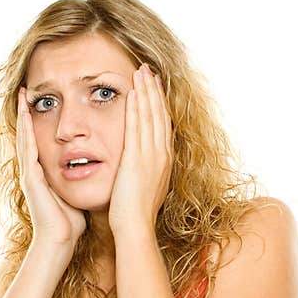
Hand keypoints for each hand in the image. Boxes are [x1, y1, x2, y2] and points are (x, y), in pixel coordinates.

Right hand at [17, 87, 86, 245]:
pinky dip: (26, 132)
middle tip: (25, 90)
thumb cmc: (69, 221)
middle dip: (26, 112)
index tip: (42, 101)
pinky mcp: (30, 178)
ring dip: (22, 116)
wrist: (59, 240)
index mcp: (44, 172)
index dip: (39, 120)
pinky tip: (26, 117)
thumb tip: (90, 166)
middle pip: (28, 134)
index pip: (40, 139)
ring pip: (24, 138)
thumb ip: (78, 177)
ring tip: (22, 96)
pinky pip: (28, 149)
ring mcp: (29, 173)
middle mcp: (33, 170)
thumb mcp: (74, 191)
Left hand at [108, 63, 174, 233]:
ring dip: (146, 92)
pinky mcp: (138, 158)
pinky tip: (134, 92)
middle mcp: (162, 154)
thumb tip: (142, 169)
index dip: (159, 104)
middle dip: (154, 91)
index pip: (162, 125)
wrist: (135, 227)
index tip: (154, 88)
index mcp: (164, 161)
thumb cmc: (135, 214)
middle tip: (148, 71)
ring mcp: (152, 155)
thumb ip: (144, 174)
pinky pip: (138, 127)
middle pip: (159, 115)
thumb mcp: (144, 189)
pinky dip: (137, 108)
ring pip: (151, 116)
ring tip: (141, 72)